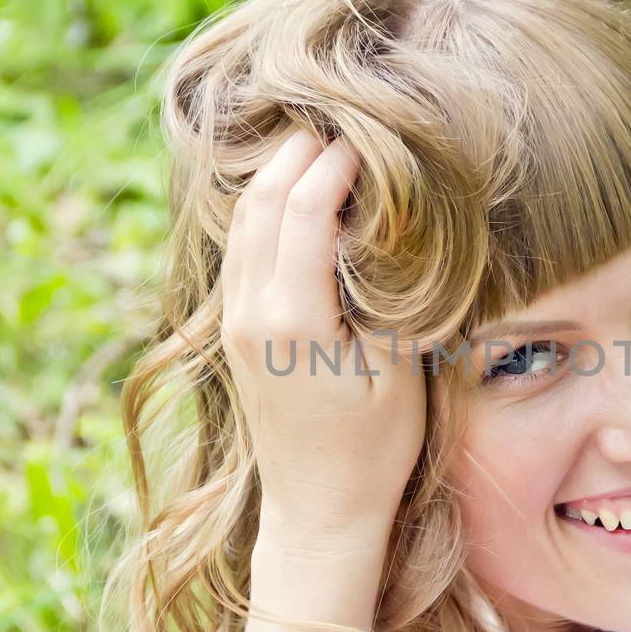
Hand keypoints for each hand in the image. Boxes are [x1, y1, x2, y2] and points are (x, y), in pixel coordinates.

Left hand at [220, 127, 425, 557]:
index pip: (302, 210)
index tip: (372, 135)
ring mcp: (233, 323)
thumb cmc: (373, 449)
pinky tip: (292, 196)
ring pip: (242, 221)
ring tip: (318, 143)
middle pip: (260, 201)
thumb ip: (387, 291)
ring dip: (275, 174)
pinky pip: (239, 249)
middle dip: (299, 152)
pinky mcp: (233, 332)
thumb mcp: (398, 371)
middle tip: (344, 120)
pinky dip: (263, 208)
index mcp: (290, 321)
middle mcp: (248, 314)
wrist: (319, 511)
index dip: (335, 162)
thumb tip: (387, 225)